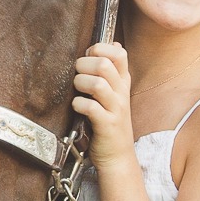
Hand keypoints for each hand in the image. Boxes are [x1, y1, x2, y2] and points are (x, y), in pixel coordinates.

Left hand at [72, 42, 134, 168]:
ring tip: (76, 90)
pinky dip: (79, 104)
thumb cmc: (109, 122)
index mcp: (123, 82)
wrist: (118, 157)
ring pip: (98, 84)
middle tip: (76, 74)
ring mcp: (116, 110)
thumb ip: (112, 71)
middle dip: (84, 64)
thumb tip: (112, 43)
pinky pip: (91, 108)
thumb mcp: (115, 93)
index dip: (100, 49)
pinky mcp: (107, 125)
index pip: (119, 53)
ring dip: (80, 83)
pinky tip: (76, 107)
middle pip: (105, 64)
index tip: (88, 57)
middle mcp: (122, 93)